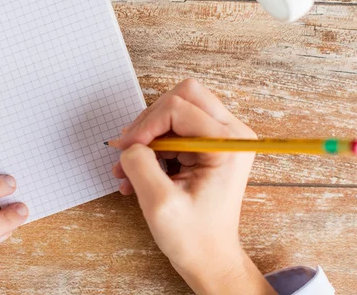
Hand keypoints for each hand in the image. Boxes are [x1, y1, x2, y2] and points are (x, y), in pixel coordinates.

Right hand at [111, 79, 275, 294]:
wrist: (210, 259)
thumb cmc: (194, 238)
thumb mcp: (159, 203)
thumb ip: (139, 164)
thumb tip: (128, 144)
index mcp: (228, 144)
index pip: (177, 108)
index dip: (145, 125)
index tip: (125, 151)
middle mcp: (231, 133)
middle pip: (181, 97)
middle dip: (149, 122)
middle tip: (128, 150)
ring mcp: (221, 138)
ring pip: (175, 111)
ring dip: (147, 137)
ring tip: (127, 169)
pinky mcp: (209, 146)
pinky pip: (174, 129)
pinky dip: (152, 147)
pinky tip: (136, 173)